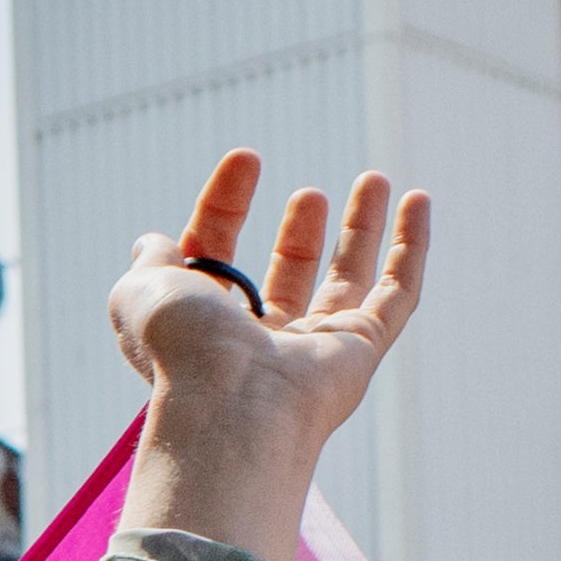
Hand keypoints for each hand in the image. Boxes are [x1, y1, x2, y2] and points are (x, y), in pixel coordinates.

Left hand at [102, 149, 429, 560]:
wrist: (231, 404)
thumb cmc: (181, 349)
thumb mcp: (142, 292)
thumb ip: (148, 265)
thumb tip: (151, 242)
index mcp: (200, 327)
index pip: (214, 255)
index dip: (225, 206)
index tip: (246, 157)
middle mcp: (258, 344)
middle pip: (285, 277)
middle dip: (299, 234)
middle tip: (309, 194)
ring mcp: (313, 351)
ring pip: (346, 283)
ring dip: (360, 231)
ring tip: (371, 179)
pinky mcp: (360, 352)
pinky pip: (396, 296)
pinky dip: (410, 249)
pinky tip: (417, 202)